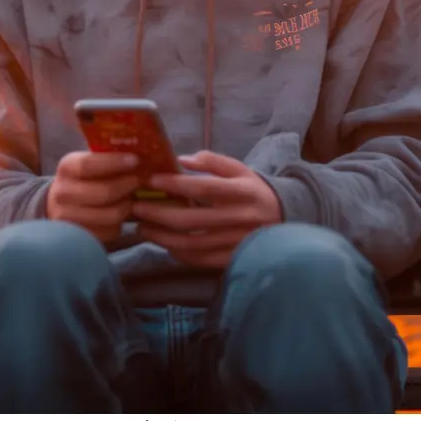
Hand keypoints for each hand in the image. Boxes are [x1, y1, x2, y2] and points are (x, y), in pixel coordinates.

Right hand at [47, 151, 139, 243]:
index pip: (88, 164)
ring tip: (130, 199)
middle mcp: (62, 192)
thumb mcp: (89, 164)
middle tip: (139, 181)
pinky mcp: (77, 237)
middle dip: (127, 186)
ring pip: (110, 215)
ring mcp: (67, 218)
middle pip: (103, 192)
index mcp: (66, 167)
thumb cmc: (84, 179)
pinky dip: (120, 224)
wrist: (59, 205)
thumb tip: (139, 156)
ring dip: (126, 207)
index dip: (114, 162)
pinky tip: (119, 214)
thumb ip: (108, 159)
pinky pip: (109, 232)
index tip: (135, 160)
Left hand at [131, 151, 281, 267]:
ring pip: (191, 243)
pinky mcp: (233, 259)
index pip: (202, 187)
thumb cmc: (253, 190)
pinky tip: (164, 243)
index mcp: (242, 191)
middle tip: (136, 207)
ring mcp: (236, 242)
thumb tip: (182, 160)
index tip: (151, 180)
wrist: (284, 219)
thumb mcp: (239, 168)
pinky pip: (200, 260)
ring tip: (142, 227)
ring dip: (162, 236)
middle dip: (158, 214)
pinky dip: (179, 253)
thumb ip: (212, 161)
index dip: (174, 184)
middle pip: (191, 219)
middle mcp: (239, 218)